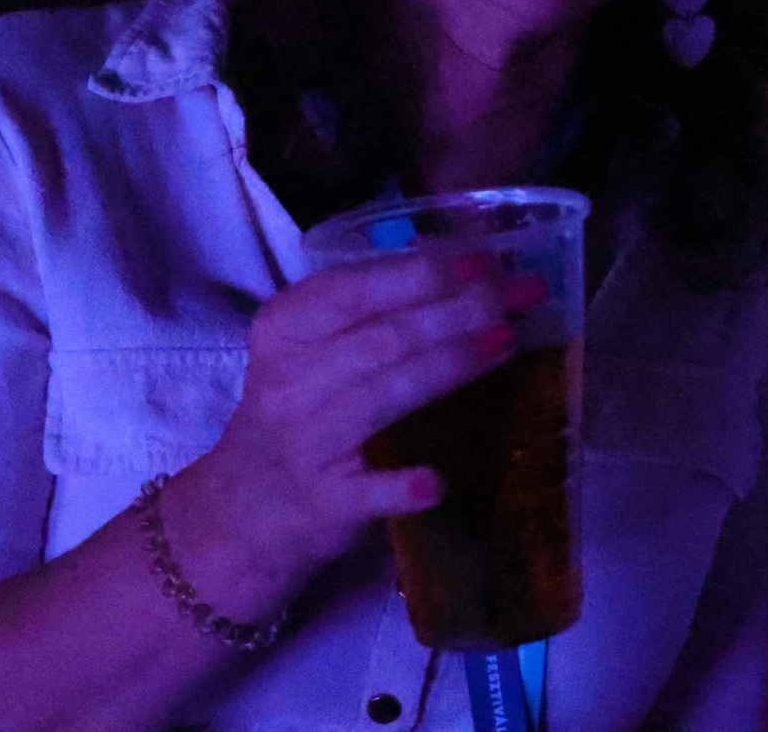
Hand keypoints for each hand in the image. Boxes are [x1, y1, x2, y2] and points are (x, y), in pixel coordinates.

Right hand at [180, 251, 548, 579]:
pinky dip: (401, 486)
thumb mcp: (310, 346)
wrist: (244, 508)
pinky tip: (437, 481)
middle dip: (460, 311)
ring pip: (384, 396)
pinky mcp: (324, 503)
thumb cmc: (297, 408)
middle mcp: (289, 380)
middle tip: (523, 293)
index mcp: (285, 328)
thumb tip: (452, 259)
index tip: (488, 262)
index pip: (357, 289)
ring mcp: (305, 443)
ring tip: (509, 341)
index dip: (426, 273)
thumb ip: (368, 305)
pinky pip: (367, 492)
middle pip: (384, 338)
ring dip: (451, 366)